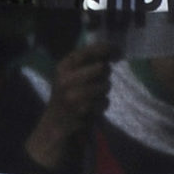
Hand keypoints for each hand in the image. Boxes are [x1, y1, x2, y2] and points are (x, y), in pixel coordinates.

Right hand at [23, 43, 114, 172]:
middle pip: (101, 68)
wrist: (55, 125)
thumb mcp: (70, 76)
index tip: (118, 50)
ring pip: (105, 85)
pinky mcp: (82, 110)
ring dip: (103, 92)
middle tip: (98, 82)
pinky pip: (105, 102)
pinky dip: (101, 106)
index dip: (105, 48)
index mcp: (62, 67)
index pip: (87, 51)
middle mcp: (65, 79)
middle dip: (105, 74)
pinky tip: (91, 109)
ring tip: (91, 98)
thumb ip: (87, 63)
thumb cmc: (67, 97)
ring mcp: (73, 96)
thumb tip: (114, 50)